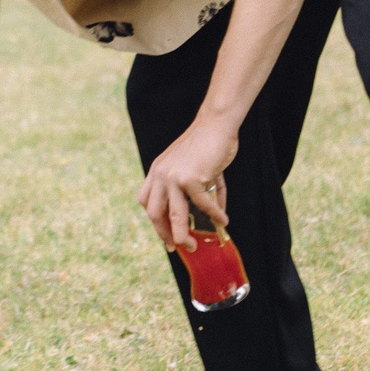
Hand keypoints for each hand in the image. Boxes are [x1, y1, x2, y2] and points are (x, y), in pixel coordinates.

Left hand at [138, 116, 237, 250]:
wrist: (215, 125)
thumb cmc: (205, 145)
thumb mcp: (192, 168)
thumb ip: (198, 192)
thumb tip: (215, 216)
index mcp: (156, 172)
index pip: (146, 201)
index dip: (154, 220)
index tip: (164, 233)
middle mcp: (161, 175)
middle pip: (154, 213)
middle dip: (164, 234)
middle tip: (176, 246)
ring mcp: (174, 177)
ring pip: (175, 215)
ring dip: (182, 234)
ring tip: (191, 245)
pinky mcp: (192, 178)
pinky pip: (203, 204)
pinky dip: (215, 215)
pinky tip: (223, 221)